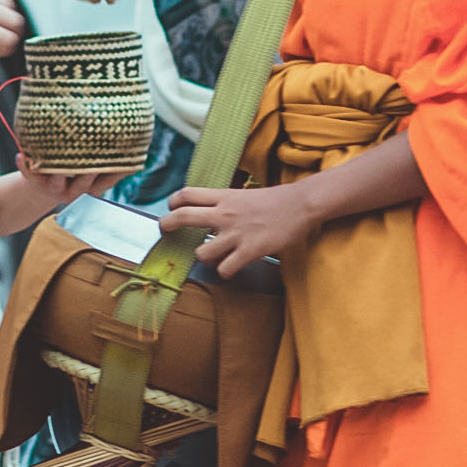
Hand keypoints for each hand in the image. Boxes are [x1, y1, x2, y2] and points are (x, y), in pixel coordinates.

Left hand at [0, 157, 117, 234]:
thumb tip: (138, 156)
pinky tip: (21, 155)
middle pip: (83, 182)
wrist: (42, 186)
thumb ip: (113, 167)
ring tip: (52, 159)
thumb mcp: (95, 174)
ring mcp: (54, 188)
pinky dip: (24, 166)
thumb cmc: (73, 172)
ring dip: (54, 170)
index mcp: (91, 188)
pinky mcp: (36, 182)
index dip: (111, 170)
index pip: (105, 179)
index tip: (117, 157)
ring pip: (56, 181)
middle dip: (87, 173)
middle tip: (90, 162)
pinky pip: (29, 175)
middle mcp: (74, 191)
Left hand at [164, 181, 319, 279]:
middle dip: (167, 225)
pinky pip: (225, 269)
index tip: (171, 209)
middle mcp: (225, 214)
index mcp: (224, 197)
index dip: (173, 202)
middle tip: (164, 230)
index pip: (187, 194)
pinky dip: (225, 272)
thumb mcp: (245, 196)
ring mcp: (236, 234)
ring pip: (201, 253)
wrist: (301, 205)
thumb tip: (209, 217)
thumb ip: (225, 205)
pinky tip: (232, 267)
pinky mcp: (249, 251)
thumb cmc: (276, 201)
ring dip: (203, 257)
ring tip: (213, 256)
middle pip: (182, 216)